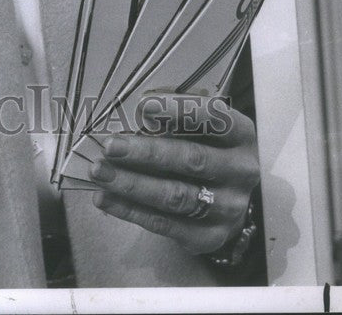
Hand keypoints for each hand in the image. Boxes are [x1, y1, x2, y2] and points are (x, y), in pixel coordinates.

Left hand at [89, 98, 259, 254]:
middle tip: (111, 146)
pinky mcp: (210, 236)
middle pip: (192, 160)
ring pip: (176, 196)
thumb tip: (137, 108)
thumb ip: (178, 115)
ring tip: (100, 172)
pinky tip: (105, 198)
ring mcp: (229, 208)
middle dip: (147, 153)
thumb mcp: (204, 126)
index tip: (143, 105)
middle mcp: (241, 172)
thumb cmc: (207, 148)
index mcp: (241, 136)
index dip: (180, 111)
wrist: (228, 199)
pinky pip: (165, 224)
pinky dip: (130, 210)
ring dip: (132, 184)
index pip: (216, 119)